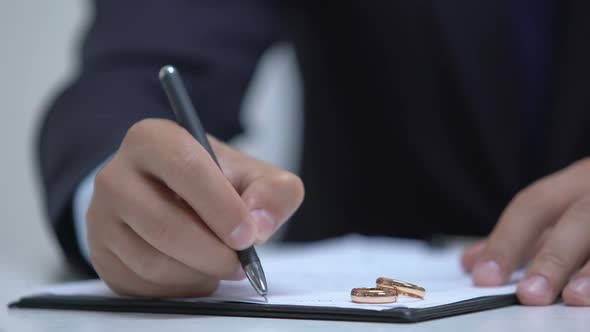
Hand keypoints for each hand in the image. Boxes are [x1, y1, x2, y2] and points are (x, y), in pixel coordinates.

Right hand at [87, 119, 303, 296]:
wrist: (173, 195)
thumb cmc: (214, 182)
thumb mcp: (253, 176)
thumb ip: (273, 192)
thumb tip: (258, 225)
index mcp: (153, 139)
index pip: (186, 168)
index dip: (221, 207)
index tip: (248, 236)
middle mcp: (116, 175)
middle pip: (165, 224)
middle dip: (213, 253)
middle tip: (240, 263)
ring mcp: (101, 218)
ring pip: (153, 261)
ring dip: (198, 272)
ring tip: (219, 263)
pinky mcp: (101, 254)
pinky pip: (142, 285)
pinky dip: (179, 287)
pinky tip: (195, 270)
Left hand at [462, 159, 589, 305]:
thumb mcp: (565, 211)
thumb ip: (523, 238)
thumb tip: (472, 260)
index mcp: (578, 182)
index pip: (534, 205)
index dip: (506, 239)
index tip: (483, 274)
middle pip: (579, 218)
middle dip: (554, 257)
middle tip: (530, 294)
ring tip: (576, 298)